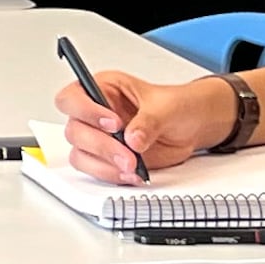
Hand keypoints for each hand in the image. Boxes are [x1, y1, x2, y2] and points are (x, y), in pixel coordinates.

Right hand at [56, 72, 230, 185]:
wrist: (192, 127)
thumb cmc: (177, 106)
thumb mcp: (167, 107)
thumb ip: (149, 121)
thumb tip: (133, 138)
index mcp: (103, 88)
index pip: (72, 98)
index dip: (85, 111)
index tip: (113, 124)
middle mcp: (94, 113)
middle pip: (75, 130)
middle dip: (101, 146)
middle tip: (128, 154)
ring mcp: (99, 137)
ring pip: (81, 154)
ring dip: (106, 164)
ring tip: (133, 166)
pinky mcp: (107, 159)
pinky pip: (96, 170)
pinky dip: (113, 175)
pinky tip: (133, 173)